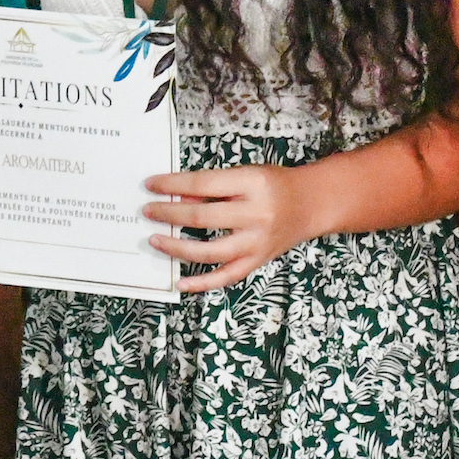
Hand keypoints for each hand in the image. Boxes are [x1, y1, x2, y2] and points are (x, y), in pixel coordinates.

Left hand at [142, 164, 328, 292]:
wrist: (311, 204)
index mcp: (253, 184)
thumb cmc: (275, 185)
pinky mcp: (258, 261)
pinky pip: (226, 277)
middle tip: (147, 211)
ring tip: (155, 240)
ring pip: (210, 251)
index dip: (173, 184)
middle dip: (169, 214)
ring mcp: (257, 242)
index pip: (203, 183)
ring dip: (177, 247)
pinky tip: (180, 283)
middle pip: (203, 216)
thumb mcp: (245, 174)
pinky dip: (202, 283)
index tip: (151, 185)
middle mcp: (257, 214)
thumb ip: (212, 186)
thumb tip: (176, 197)